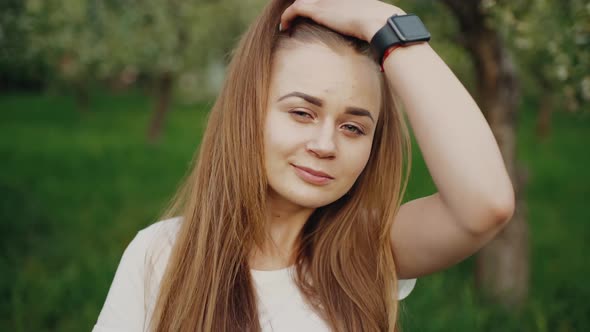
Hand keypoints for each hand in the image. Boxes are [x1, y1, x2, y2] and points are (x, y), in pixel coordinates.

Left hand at [279, 0, 405, 41]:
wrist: (381, 24)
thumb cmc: (385, 29)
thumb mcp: (377, 25)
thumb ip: (371, 30)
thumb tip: (377, 48)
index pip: (328, 1)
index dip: (319, 7)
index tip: (316, 19)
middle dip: (305, 8)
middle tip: (296, 20)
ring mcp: (326, 1)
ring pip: (301, 2)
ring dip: (293, 13)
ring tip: (288, 24)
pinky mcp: (318, 9)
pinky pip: (295, 9)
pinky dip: (287, 17)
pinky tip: (285, 27)